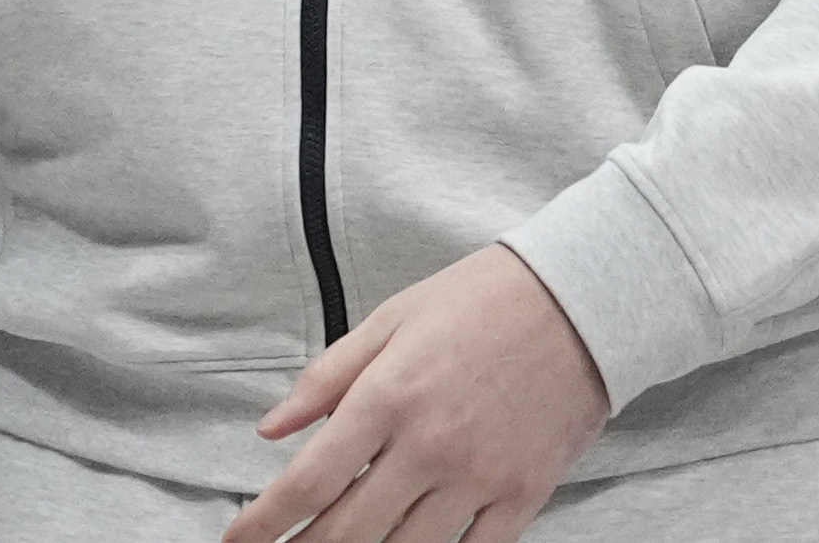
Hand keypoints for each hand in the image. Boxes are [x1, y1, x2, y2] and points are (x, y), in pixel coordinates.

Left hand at [223, 246, 607, 542]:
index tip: (237, 539)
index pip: (308, 481)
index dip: (261, 522)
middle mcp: (429, 445)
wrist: (582, 299)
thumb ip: (326, 377)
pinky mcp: (522, 494)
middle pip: (347, 532)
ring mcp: (479, 477)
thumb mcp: (392, 318)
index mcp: (389, 396)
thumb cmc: (483, 300)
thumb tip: (271, 429)